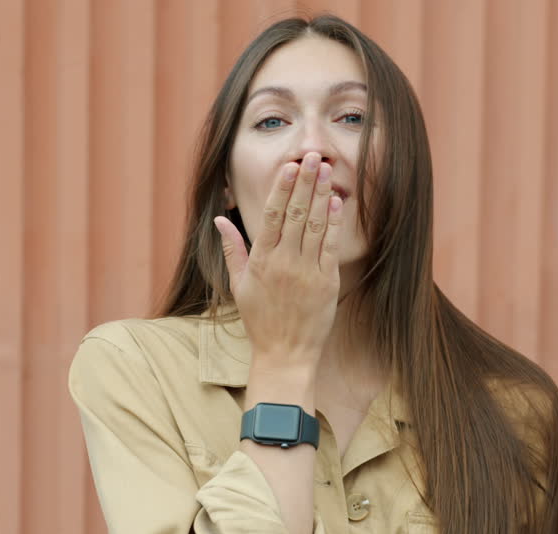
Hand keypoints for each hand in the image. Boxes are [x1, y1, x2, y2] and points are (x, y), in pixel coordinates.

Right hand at [215, 152, 343, 371]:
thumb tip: (220, 219)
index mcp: (261, 260)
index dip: (281, 188)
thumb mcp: (238, 285)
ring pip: (314, 224)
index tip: (290, 166)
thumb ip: (232, 249)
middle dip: (305, 182)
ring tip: (326, 169)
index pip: (270, 215)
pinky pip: (329, 246)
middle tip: (312, 156)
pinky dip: (334, 222)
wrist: (285, 354)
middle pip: (295, 213)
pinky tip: (337, 201)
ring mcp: (306, 271)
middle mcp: (283, 262)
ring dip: (321, 194)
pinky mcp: (326, 282)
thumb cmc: (260, 320)